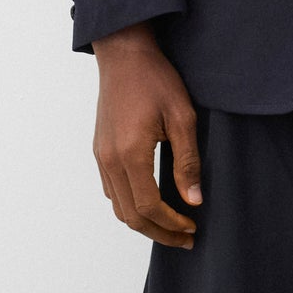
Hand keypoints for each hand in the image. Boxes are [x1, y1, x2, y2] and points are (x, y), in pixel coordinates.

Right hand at [91, 24, 202, 246]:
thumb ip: (188, 162)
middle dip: (159, 233)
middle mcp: (109, 160)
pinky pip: (111, 190)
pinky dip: (130, 205)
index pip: (148, 207)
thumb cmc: (155, 79)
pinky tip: (151, 203)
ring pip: (118, 206)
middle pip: (130, 216)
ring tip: (171, 226)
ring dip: (144, 222)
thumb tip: (193, 200)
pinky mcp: (99, 150)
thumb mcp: (182, 117)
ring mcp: (101, 156)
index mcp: (130, 153)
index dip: (172, 224)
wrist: (124, 53)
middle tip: (186, 238)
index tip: (193, 227)